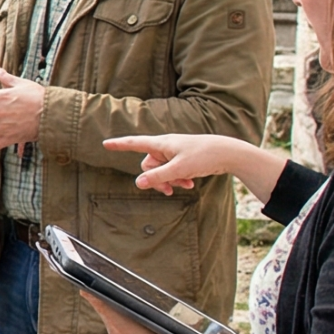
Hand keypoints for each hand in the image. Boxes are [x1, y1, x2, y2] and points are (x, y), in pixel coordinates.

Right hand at [104, 133, 243, 194]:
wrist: (228, 153)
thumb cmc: (204, 156)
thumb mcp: (179, 169)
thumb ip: (158, 177)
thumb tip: (138, 183)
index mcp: (162, 143)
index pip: (135, 143)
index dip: (120, 145)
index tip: (105, 143)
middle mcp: (166, 146)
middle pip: (149, 164)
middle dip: (156, 178)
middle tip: (168, 190)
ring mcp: (175, 153)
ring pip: (162, 170)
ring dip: (169, 180)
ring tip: (184, 186)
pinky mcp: (185, 159)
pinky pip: (173, 171)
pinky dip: (178, 179)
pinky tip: (189, 184)